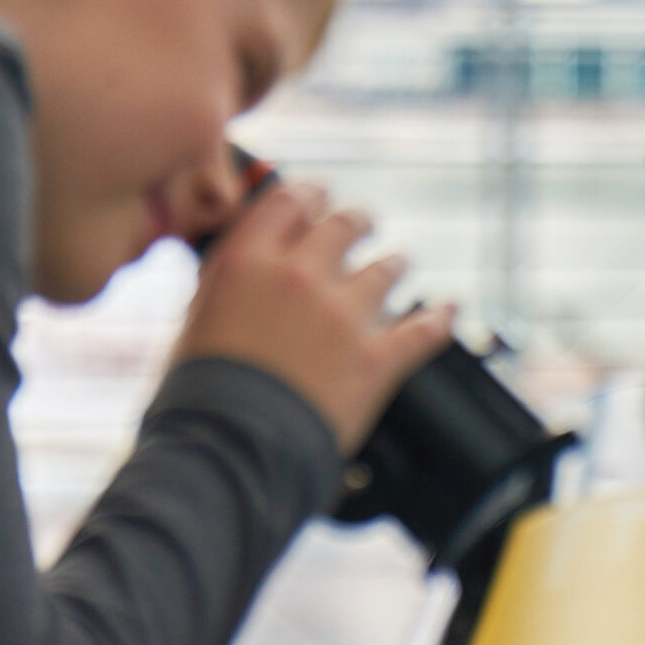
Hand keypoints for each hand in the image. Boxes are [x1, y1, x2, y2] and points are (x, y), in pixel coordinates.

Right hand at [174, 179, 455, 452]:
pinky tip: (450, 309)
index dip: (311, 195)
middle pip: (345, 224)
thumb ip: (223, 282)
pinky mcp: (376, 360)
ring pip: (387, 269)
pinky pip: (423, 330)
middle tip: (364, 223)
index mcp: (250, 261)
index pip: (291, 200)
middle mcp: (301, 277)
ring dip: (395, 263)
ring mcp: (344, 317)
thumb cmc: (201, 394)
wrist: (231, 448)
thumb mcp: (194, 321)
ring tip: (399, 264)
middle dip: (357, 220)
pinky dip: (440, 318)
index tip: (319, 196)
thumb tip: (242, 259)